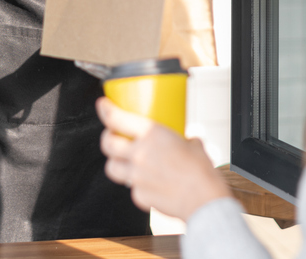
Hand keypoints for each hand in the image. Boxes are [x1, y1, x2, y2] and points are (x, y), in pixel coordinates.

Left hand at [97, 97, 231, 220]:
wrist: (203, 199)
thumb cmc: (200, 170)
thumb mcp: (194, 144)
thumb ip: (185, 140)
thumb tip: (188, 140)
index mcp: (151, 134)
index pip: (117, 118)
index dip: (106, 110)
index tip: (102, 105)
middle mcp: (139, 154)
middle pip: (108, 144)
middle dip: (107, 138)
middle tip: (112, 136)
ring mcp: (136, 176)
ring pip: (112, 167)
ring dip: (115, 162)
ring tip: (124, 161)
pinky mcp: (138, 195)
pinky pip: (131, 187)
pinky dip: (137, 184)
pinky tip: (148, 183)